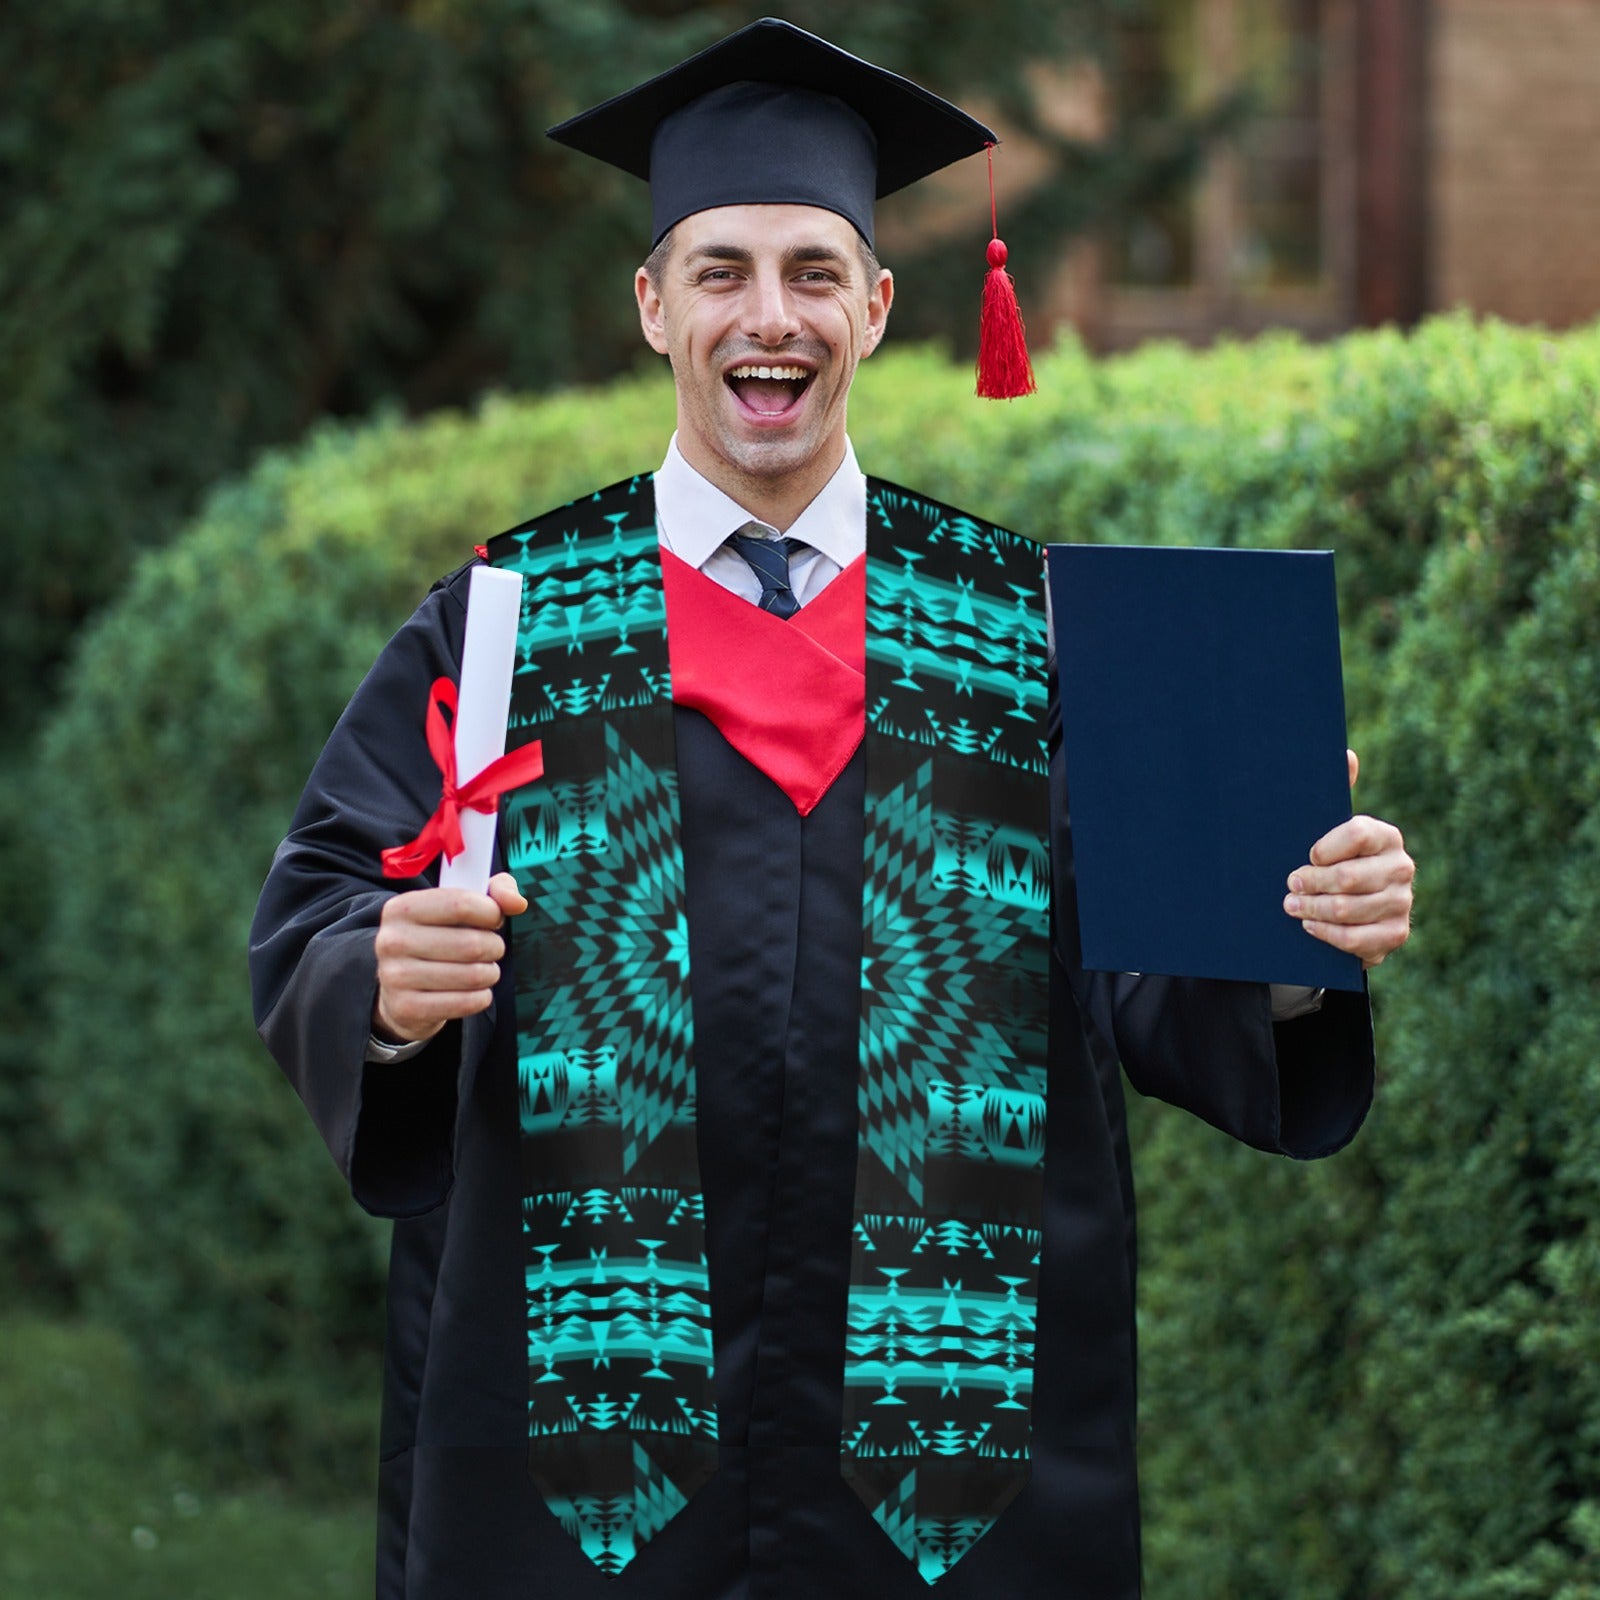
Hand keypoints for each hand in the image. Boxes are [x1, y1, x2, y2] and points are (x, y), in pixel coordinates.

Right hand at [372, 872, 527, 1044]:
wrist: (401, 988)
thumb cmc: (439, 937)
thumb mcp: (460, 905)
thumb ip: (494, 892)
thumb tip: (517, 903)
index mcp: (402, 907)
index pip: (461, 904)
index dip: (491, 912)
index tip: (494, 919)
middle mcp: (392, 940)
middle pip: (471, 944)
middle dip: (494, 947)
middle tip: (491, 949)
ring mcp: (395, 976)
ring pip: (472, 975)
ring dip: (490, 973)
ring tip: (483, 970)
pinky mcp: (406, 1008)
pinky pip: (465, 1003)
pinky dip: (481, 997)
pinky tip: (474, 991)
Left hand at [1283, 750, 1413, 968]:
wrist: (1350, 909)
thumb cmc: (1332, 860)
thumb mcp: (1329, 828)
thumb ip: (1336, 792)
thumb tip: (1346, 754)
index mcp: (1386, 836)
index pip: (1356, 833)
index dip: (1324, 847)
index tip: (1306, 855)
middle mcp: (1401, 867)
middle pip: (1348, 877)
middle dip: (1310, 883)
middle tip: (1289, 885)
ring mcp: (1401, 903)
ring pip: (1348, 909)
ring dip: (1312, 909)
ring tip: (1291, 906)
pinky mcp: (1395, 934)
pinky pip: (1356, 939)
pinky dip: (1327, 933)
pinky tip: (1310, 926)